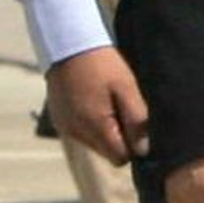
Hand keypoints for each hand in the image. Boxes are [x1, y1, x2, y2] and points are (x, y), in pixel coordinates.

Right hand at [47, 46, 149, 164]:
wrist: (69, 44)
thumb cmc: (102, 64)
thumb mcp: (126, 88)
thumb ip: (136, 120)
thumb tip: (143, 149)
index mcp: (95, 126)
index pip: (119, 158)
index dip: (133, 146)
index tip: (137, 126)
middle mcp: (76, 132)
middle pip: (107, 152)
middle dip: (119, 138)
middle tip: (124, 108)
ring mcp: (65, 127)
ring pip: (94, 143)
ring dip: (105, 130)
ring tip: (109, 102)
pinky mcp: (59, 120)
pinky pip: (81, 132)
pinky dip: (91, 124)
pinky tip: (95, 101)